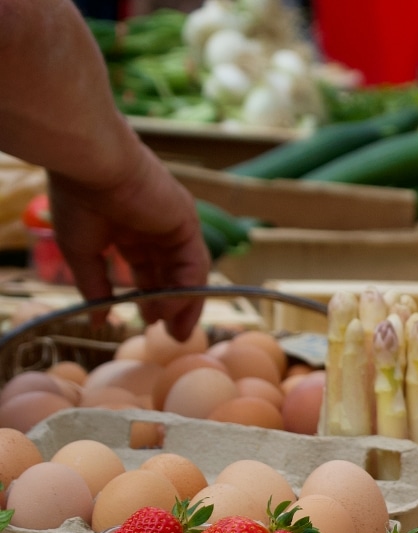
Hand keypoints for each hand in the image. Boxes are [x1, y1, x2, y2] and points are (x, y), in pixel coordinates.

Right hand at [48, 148, 209, 340]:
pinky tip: (171, 310)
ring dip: (184, 304)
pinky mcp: (188, 223)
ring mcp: (174, 225)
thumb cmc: (79, 201)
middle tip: (173, 337)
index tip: (146, 322)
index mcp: (129, 230)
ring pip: (187, 273)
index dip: (149, 298)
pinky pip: (193, 265)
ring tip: (176, 332)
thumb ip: (96, 287)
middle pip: (172, 275)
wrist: (93, 166)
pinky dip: (186, 290)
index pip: (147, 270)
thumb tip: (99, 321)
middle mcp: (155, 228)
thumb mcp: (83, 253)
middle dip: (173, 307)